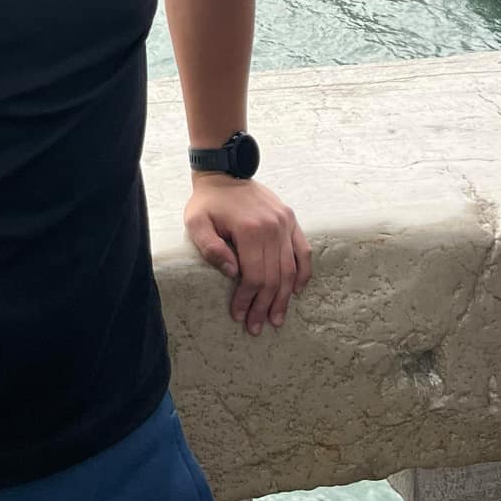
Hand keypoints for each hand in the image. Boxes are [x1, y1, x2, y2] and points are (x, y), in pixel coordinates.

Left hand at [184, 174, 311, 337]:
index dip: (247, 300)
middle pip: (273, 277)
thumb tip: (233, 273)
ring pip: (289, 269)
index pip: (253, 276)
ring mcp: (285, 223)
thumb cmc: (207, 202)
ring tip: (277, 318)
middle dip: (264, 306)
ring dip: (284, 297)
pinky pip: (303, 251)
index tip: (240, 317)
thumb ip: (211, 248)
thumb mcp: (197, 222)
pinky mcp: (291, 219)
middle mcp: (272, 227)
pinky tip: (296, 291)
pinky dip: (302, 273)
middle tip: (258, 327)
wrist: (225, 173)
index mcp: (249, 229)